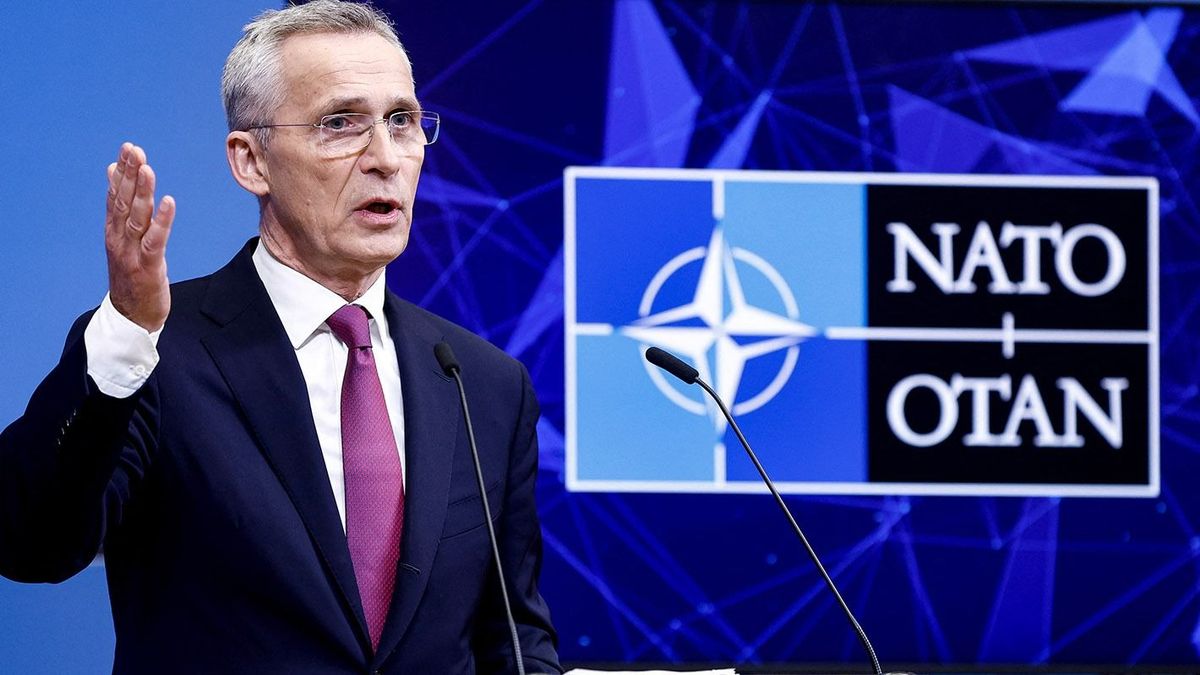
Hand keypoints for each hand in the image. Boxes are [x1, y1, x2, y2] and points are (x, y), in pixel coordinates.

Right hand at [105, 142, 174, 331]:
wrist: (131, 317)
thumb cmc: (131, 276)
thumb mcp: (124, 242)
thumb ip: (121, 212)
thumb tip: (113, 176)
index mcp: (113, 232)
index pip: (115, 196)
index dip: (121, 172)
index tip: (127, 149)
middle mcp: (119, 240)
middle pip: (123, 202)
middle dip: (129, 174)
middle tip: (134, 149)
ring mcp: (131, 254)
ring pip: (136, 218)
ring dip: (142, 192)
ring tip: (147, 168)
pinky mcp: (148, 267)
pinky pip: (154, 241)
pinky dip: (162, 221)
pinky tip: (168, 202)